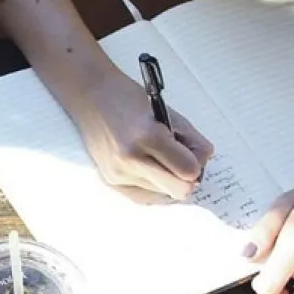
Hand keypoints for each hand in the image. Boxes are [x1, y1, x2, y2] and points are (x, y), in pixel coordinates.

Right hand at [71, 70, 216, 201]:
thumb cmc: (131, 100)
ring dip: (167, 178)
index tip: (192, 152)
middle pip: (180, 191)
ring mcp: (118, 174)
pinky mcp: (110, 181)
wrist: (90, 97)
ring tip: (156, 156)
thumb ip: (192, 141)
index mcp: (148, 137)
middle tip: (181, 160)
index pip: (189, 171)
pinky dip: (153, 184)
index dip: (197, 163)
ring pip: (163, 194)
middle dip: (186, 178)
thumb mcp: (168, 113)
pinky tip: (148, 167)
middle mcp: (131, 160)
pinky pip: (144, 196)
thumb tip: (202, 166)